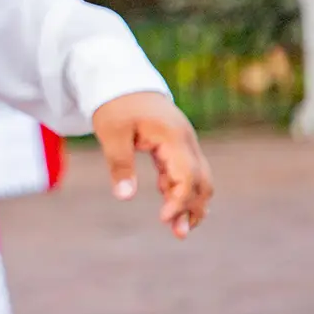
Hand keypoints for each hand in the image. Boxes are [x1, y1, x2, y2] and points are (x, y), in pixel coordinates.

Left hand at [91, 91, 212, 238]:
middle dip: (193, 208)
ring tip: (179, 229)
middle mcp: (185, 141)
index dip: (180, 200)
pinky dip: (180, 190)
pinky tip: (168, 206)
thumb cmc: (115, 105)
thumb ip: (120, 164)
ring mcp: (184, 143)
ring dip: (190, 202)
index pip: (188, 175)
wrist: (121, 80)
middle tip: (179, 234)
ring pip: (198, 178)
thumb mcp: (111, 133)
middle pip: (201, 180)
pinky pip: (186, 172)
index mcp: (172, 136)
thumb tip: (124, 197)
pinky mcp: (176, 146)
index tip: (164, 219)